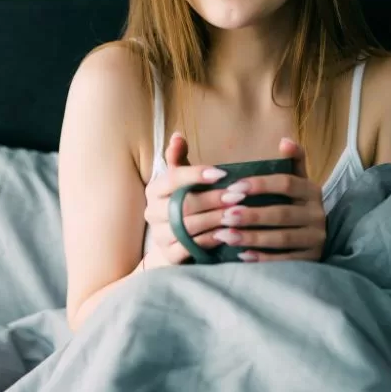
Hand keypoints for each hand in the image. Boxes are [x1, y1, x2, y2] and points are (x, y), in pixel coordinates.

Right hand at [142, 132, 231, 266]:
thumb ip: (179, 158)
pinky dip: (211, 239)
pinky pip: (191, 247)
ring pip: (189, 226)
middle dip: (214, 199)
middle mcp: (152, 212)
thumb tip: (177, 136)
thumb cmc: (184, 203)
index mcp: (155, 189)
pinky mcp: (169, 255)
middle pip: (184, 204)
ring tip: (239, 213)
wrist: (175, 241)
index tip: (223, 173)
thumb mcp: (182, 179)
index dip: (197, 175)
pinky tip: (228, 233)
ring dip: (216, 219)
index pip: (173, 178)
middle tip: (239, 196)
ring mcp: (159, 235)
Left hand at [211, 138, 326, 262]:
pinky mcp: (312, 259)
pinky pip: (285, 260)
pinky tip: (242, 256)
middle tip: (224, 215)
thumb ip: (293, 161)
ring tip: (226, 236)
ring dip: (252, 237)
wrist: (318, 237)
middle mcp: (317, 214)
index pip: (286, 183)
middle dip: (251, 215)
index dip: (260, 185)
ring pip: (282, 238)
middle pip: (282, 213)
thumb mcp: (299, 181)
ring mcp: (316, 238)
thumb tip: (284, 140)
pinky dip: (263, 258)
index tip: (233, 188)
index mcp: (312, 190)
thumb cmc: (297, 205)